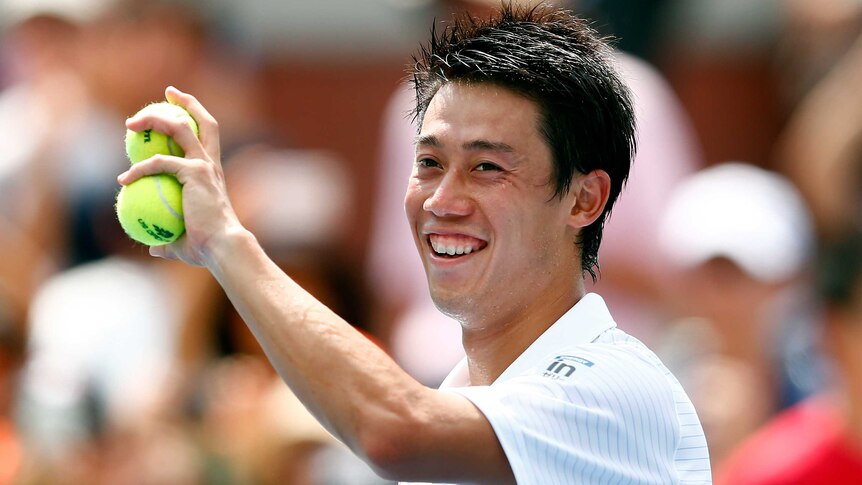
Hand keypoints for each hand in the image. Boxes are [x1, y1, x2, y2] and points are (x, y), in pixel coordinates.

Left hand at [117, 86, 245, 266]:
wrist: (223, 246)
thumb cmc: (208, 247)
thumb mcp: (185, 241)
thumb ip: (169, 240)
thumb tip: (155, 249)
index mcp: (212, 171)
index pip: (206, 134)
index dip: (193, 114)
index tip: (175, 103)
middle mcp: (210, 162)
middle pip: (201, 121)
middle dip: (184, 102)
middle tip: (165, 95)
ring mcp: (204, 165)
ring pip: (180, 128)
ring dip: (154, 119)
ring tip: (131, 124)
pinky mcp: (195, 173)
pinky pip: (161, 162)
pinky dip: (140, 169)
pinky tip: (123, 180)